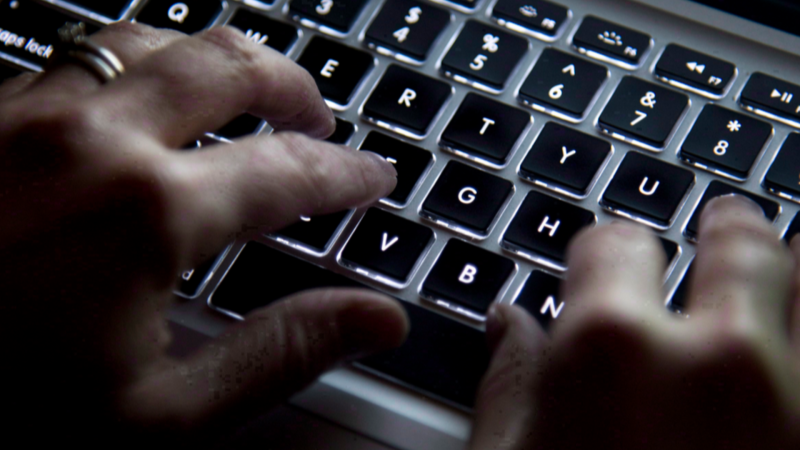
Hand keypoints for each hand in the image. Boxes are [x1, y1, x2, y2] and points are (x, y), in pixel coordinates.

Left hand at [0, 22, 406, 444]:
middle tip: (321, 116)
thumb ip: (280, 354)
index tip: (374, 180)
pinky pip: (74, 55)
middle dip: (292, 85)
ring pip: (148, 38)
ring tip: (245, 88)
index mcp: (145, 209)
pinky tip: (140, 96)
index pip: (288, 170)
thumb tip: (375, 320)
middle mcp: (87, 136)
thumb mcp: (158, 420)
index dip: (345, 174)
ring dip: (214, 58)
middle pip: (227, 65)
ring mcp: (21, 112)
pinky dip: (134, 64)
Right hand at [470, 195, 799, 448]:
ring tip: (794, 249)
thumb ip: (509, 382)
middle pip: (742, 250)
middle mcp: (718, 367)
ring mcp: (791, 406)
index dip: (604, 245)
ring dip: (799, 266)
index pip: (615, 247)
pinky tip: (796, 325)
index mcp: (615, 351)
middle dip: (733, 228)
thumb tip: (509, 328)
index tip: (604, 254)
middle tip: (730, 218)